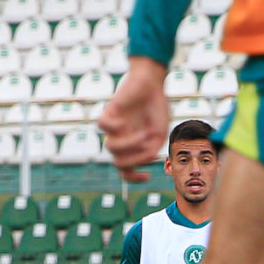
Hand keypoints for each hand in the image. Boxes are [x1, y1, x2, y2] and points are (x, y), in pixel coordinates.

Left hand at [99, 58, 170, 177]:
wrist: (151, 85)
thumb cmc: (155, 110)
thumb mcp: (160, 134)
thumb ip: (152, 149)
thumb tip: (147, 158)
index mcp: (131, 148)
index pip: (126, 171)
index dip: (134, 178)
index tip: (148, 176)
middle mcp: (120, 140)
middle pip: (118, 163)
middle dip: (135, 160)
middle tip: (150, 147)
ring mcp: (113, 128)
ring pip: (110, 147)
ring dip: (130, 144)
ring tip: (145, 134)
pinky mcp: (109, 112)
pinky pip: (103, 125)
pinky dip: (114, 127)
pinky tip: (125, 122)